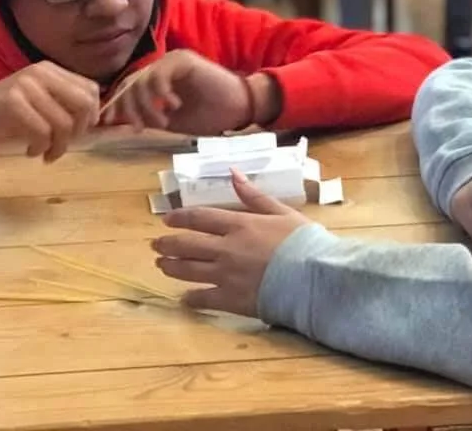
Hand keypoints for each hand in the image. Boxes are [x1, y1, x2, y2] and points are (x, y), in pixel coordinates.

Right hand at [0, 61, 99, 162]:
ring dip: (58, 146)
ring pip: (64, 123)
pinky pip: (43, 132)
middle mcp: (40, 72)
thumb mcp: (38, 107)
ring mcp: (25, 86)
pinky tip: (29, 150)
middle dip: (78, 132)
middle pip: (83, 105)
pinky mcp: (12, 103)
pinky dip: (40, 147)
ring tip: (45, 153)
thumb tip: (100, 122)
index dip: (91, 116)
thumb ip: (64, 108)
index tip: (76, 133)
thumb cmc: (1, 117)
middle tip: (62, 144)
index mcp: (49, 70)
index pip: (91, 90)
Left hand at [100, 50, 279, 135]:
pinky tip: (174, 106)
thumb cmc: (209, 115)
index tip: (109, 124)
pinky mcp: (183, 60)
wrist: (239, 108)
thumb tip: (118, 123)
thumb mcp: (170, 121)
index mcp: (157, 80)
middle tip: (138, 128)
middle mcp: (162, 67)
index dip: (117, 105)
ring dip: (147, 106)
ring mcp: (172, 61)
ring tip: (162, 122)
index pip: (128, 89)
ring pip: (142, 81)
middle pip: (130, 84)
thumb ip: (147, 117)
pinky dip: (161, 93)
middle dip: (128, 108)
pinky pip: (159, 74)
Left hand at [152, 168, 309, 316]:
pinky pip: (204, 299)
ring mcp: (226, 275)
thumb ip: (254, 195)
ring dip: (171, 267)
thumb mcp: (281, 211)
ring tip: (162, 265)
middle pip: (187, 245)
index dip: (180, 218)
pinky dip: (191, 299)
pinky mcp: (232, 299)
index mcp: (239, 224)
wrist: (315, 277)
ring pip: (189, 270)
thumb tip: (232, 172)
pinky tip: (184, 299)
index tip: (167, 220)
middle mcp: (226, 248)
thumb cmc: (303, 242)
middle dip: (168, 244)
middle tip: (156, 245)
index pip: (200, 218)